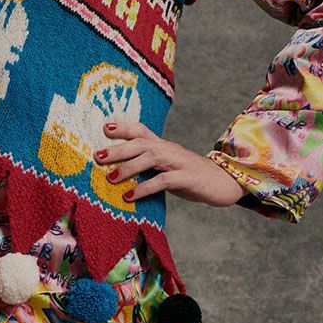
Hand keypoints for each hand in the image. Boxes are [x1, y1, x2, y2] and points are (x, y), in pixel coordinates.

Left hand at [93, 118, 243, 206]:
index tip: (104, 127)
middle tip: (98, 156)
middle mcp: (170, 150)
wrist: (224, 183)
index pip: (142, 131)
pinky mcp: (187, 178)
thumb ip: (148, 167)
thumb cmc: (190, 177)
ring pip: (150, 158)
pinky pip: (163, 180)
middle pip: (141, 142)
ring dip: (128, 167)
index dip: (124, 127)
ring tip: (110, 178)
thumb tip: (119, 172)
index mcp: (164, 146)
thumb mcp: (168, 168)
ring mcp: (179, 162)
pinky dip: (144, 188)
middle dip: (118, 149)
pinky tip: (130, 196)